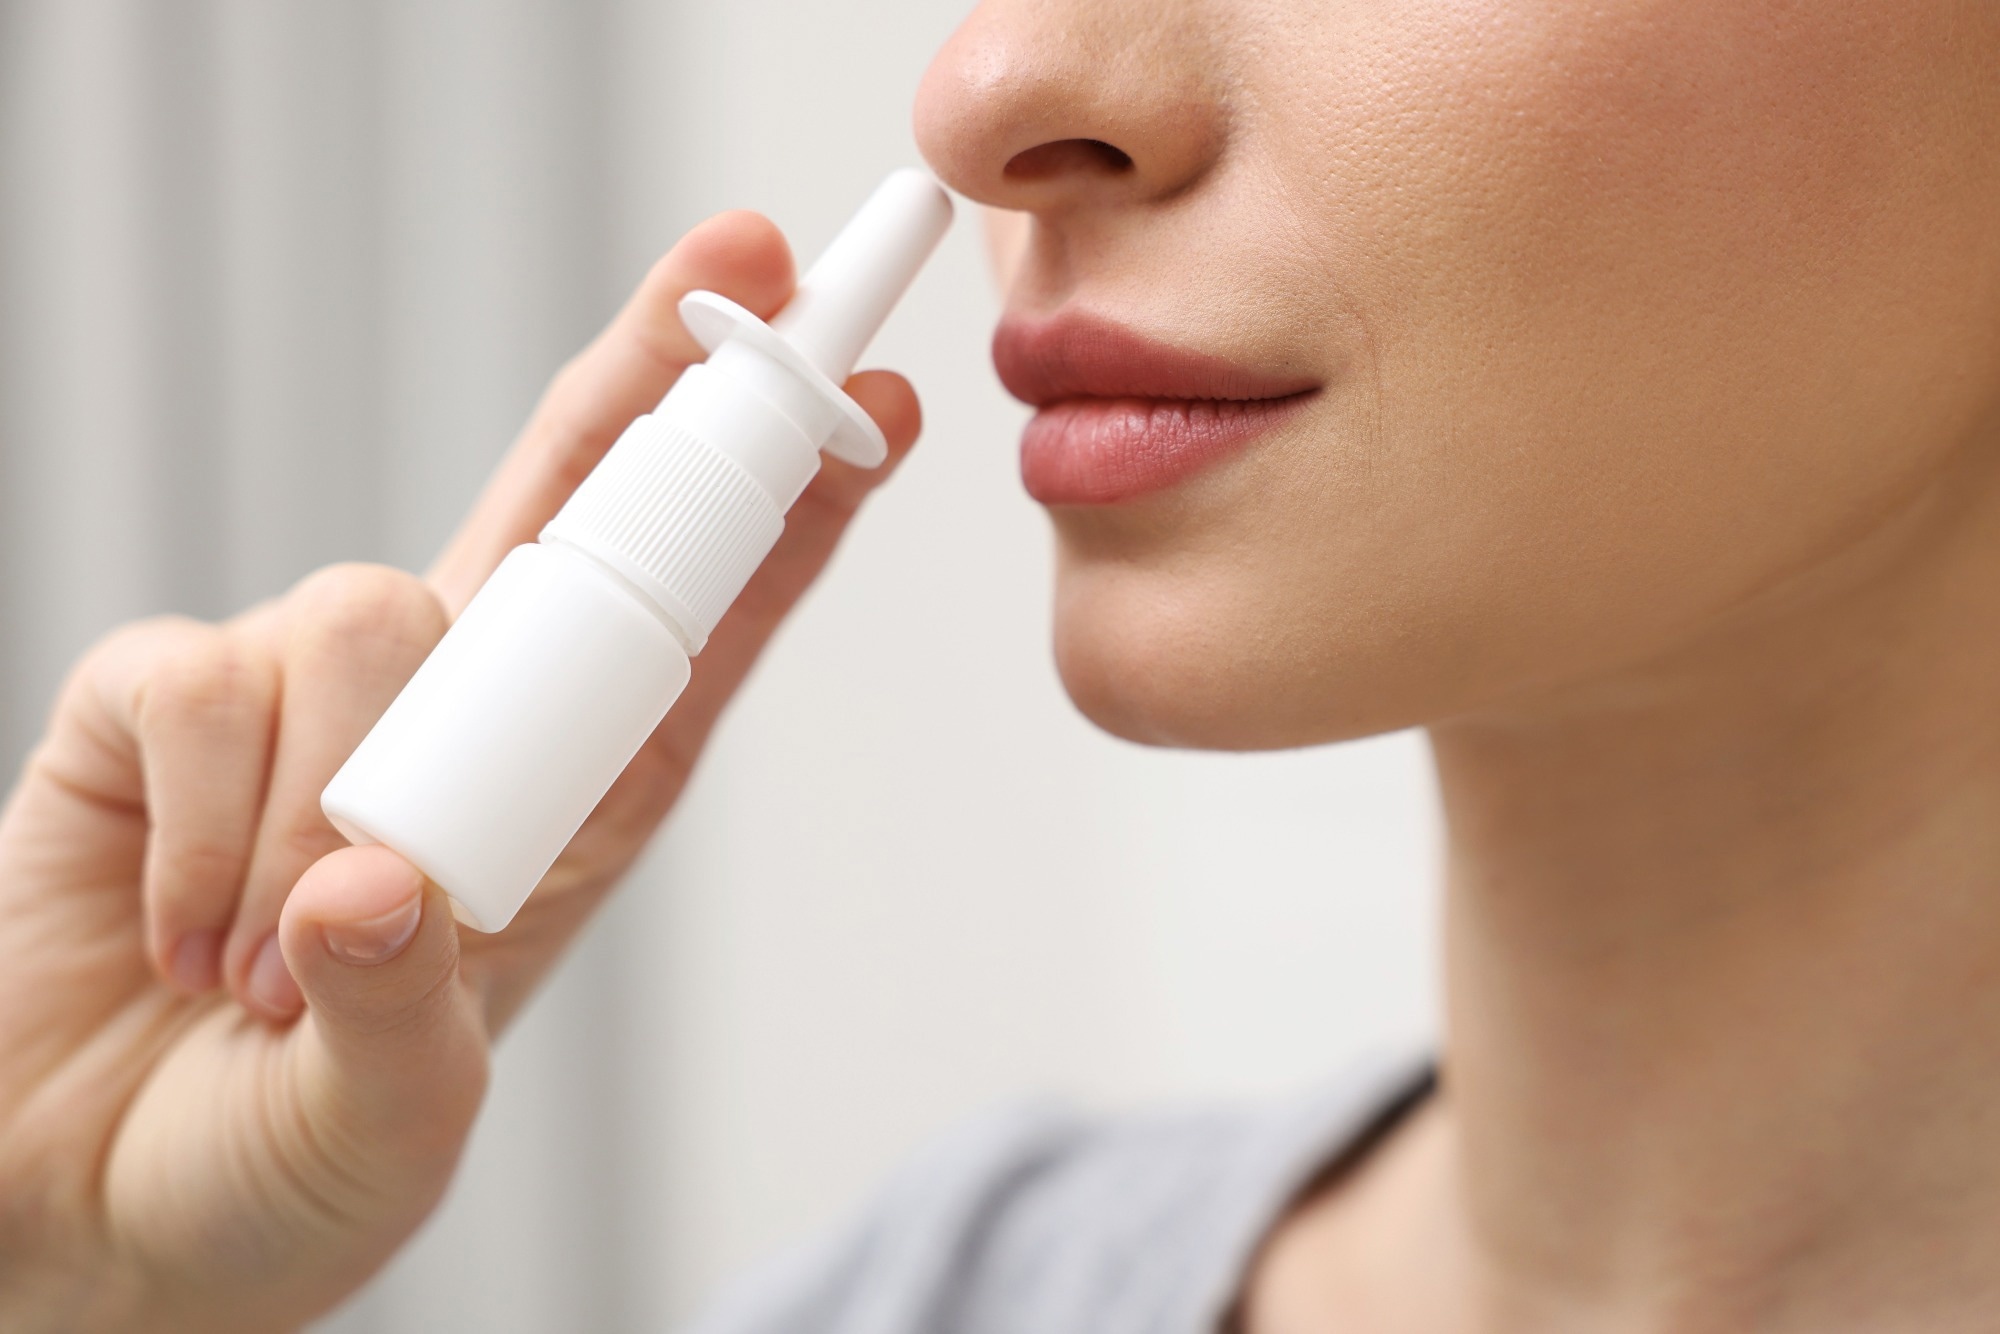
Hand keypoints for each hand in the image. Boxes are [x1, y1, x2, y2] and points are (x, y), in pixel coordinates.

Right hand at [0, 212, 920, 1332]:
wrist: (82, 1222)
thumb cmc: (269, 1173)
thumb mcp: (390, 1121)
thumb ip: (402, 1015)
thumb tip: (375, 884)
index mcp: (565, 810)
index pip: (694, 636)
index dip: (782, 522)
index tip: (873, 413)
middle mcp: (454, 728)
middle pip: (573, 509)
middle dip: (656, 379)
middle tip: (748, 248)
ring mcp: (304, 698)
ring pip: (373, 610)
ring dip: (330, 801)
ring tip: (271, 970)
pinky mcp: (158, 705)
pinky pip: (199, 684)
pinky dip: (201, 822)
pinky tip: (186, 934)